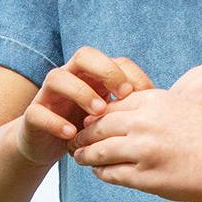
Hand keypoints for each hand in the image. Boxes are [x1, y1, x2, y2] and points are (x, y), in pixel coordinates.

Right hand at [17, 47, 154, 167]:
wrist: (46, 145)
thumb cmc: (85, 129)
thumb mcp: (112, 119)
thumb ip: (131, 110)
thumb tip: (167, 109)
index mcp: (93, 76)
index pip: (114, 61)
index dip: (130, 74)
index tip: (146, 95)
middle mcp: (71, 77)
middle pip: (84, 56)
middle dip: (105, 71)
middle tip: (122, 94)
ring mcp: (49, 94)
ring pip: (58, 77)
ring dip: (81, 93)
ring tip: (98, 113)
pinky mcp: (33, 114)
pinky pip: (39, 111)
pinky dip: (55, 122)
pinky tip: (71, 134)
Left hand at [72, 87, 201, 201]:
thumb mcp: (180, 109)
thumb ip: (153, 110)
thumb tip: (126, 117)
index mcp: (153, 101)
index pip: (111, 105)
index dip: (95, 115)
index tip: (88, 121)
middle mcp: (143, 122)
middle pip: (99, 126)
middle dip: (84, 133)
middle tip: (75, 139)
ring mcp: (142, 150)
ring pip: (99, 151)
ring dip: (85, 155)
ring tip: (79, 157)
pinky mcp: (144, 176)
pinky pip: (111, 173)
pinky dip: (101, 172)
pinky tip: (99, 172)